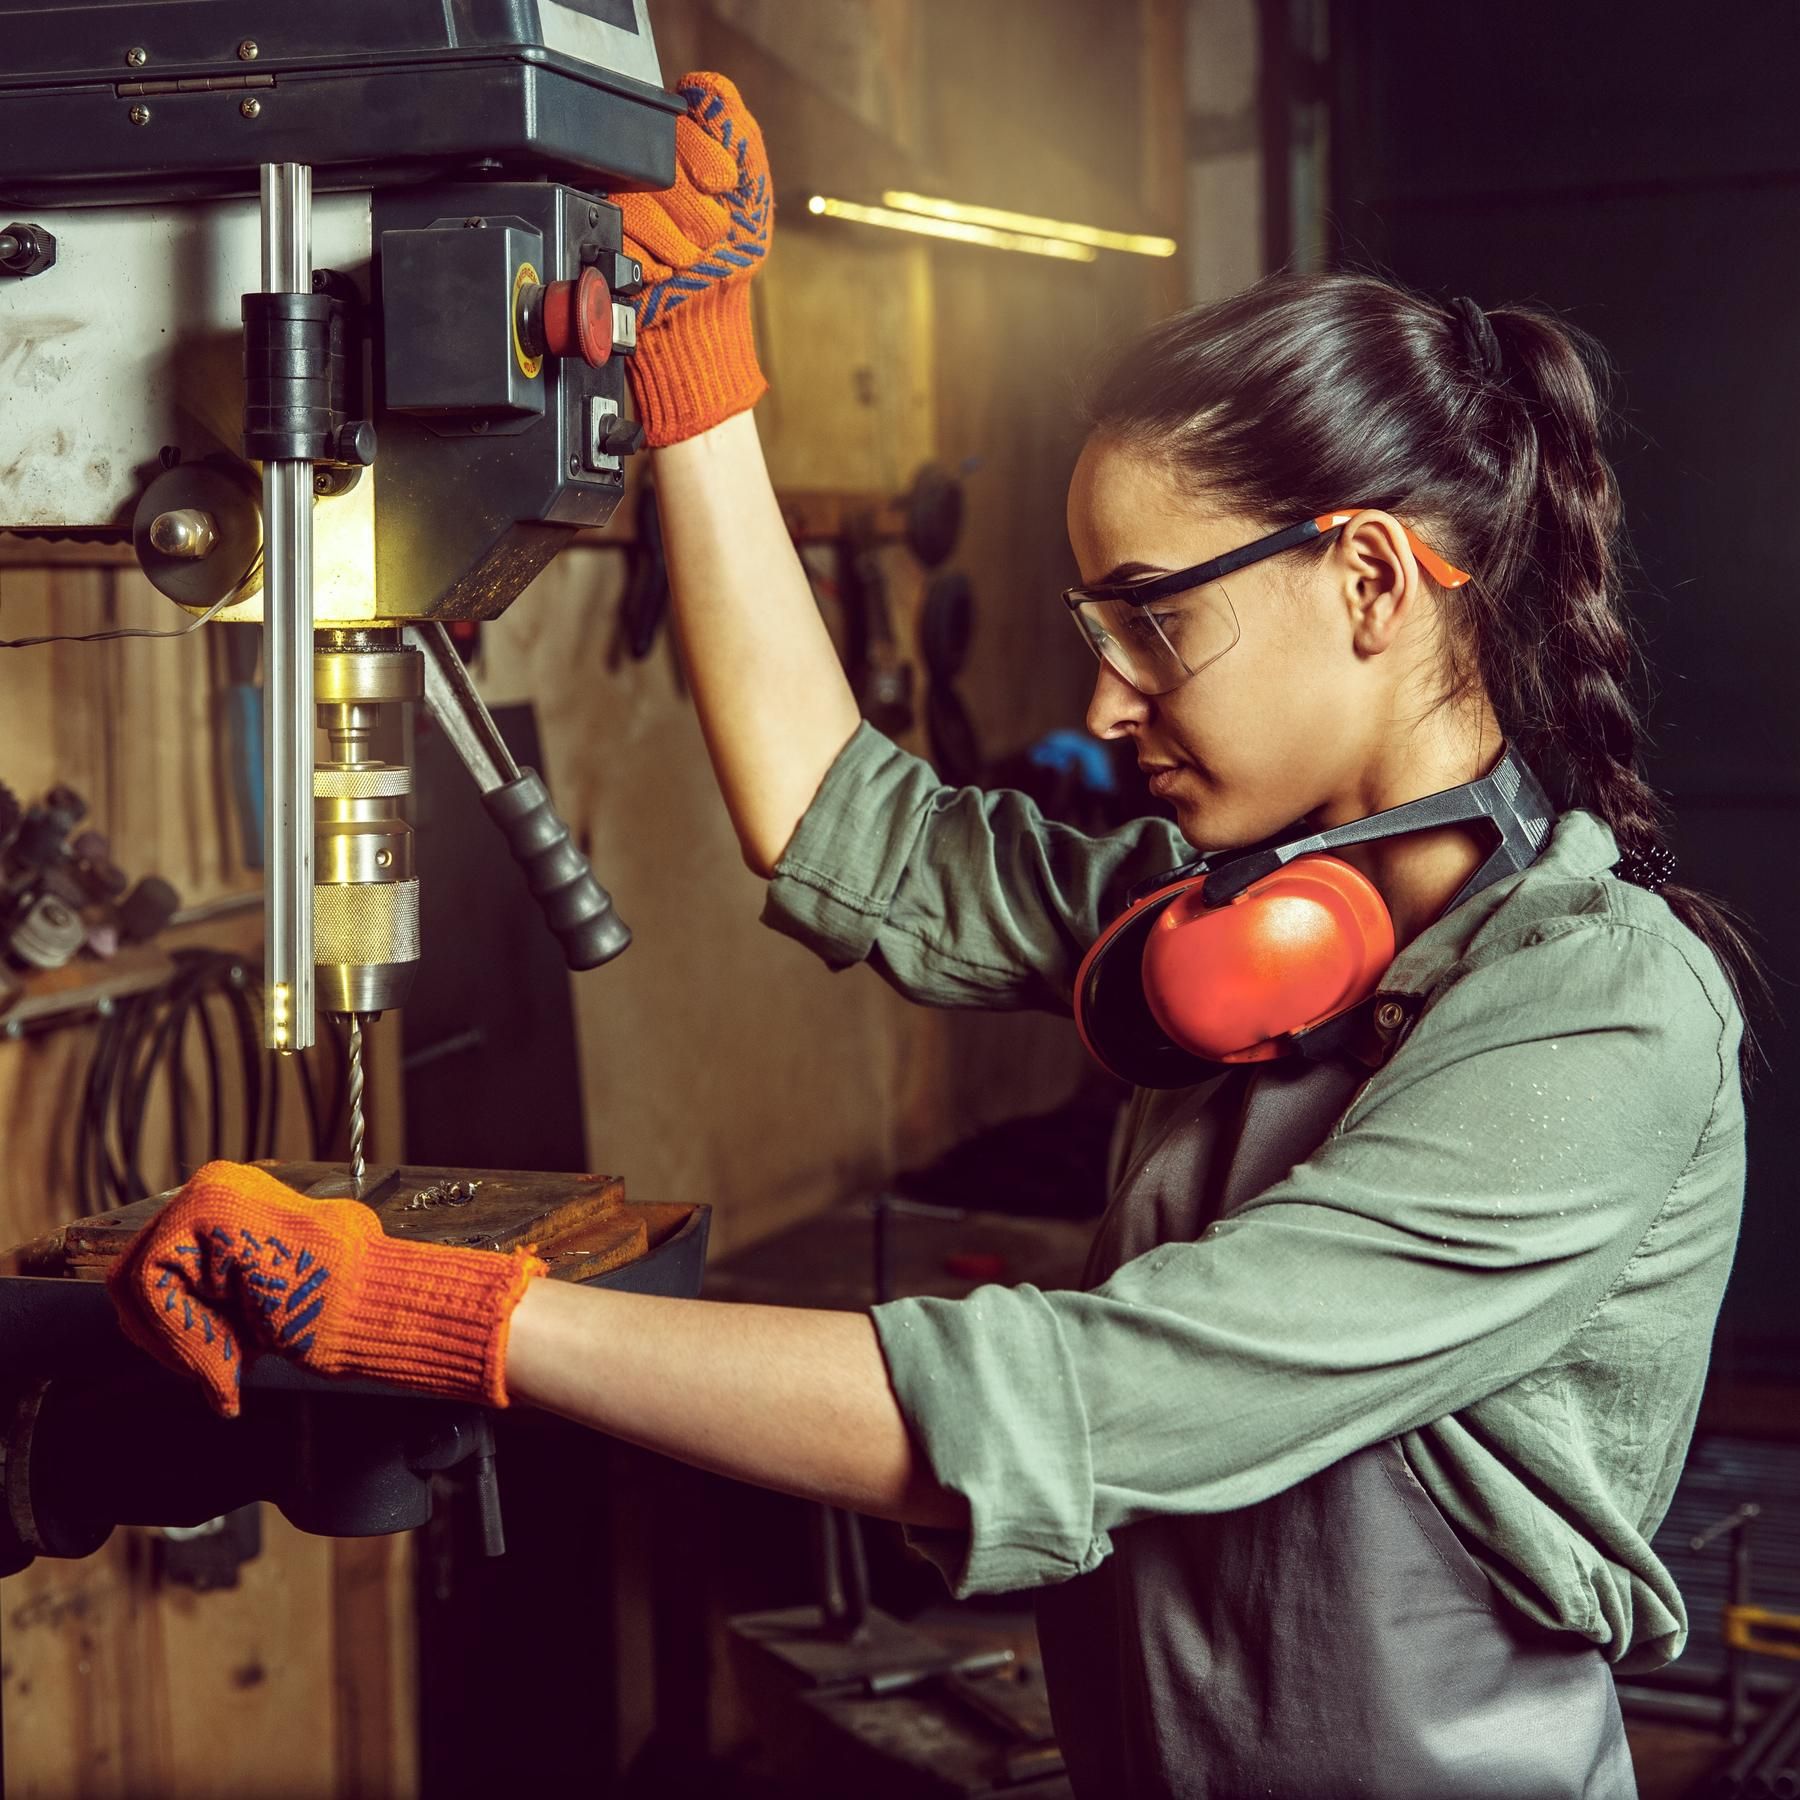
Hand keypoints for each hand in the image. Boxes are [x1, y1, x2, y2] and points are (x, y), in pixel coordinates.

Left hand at [106, 1161, 544, 1418]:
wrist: (381, 1307)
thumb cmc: (341, 1306)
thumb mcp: (260, 1297)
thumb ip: (215, 1291)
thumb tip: (163, 1320)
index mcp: (233, 1199)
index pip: (161, 1270)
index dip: (176, 1333)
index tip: (218, 1371)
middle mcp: (216, 1183)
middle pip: (139, 1276)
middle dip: (173, 1339)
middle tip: (220, 1376)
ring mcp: (208, 1191)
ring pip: (139, 1284)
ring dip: (180, 1342)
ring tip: (232, 1370)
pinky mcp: (201, 1210)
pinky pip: (150, 1284)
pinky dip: (182, 1338)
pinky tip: (231, 1363)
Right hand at [616, 71, 771, 446]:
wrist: (698, 323)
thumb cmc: (728, 261)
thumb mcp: (751, 191)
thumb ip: (735, 130)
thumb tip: (702, 89)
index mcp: (671, 149)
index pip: (675, 120)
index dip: (705, 156)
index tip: (723, 185)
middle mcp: (637, 169)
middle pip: (659, 159)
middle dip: (696, 205)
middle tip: (710, 234)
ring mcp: (615, 201)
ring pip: (643, 197)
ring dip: (679, 239)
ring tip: (690, 259)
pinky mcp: (601, 236)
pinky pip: (625, 232)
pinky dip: (655, 259)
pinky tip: (666, 272)